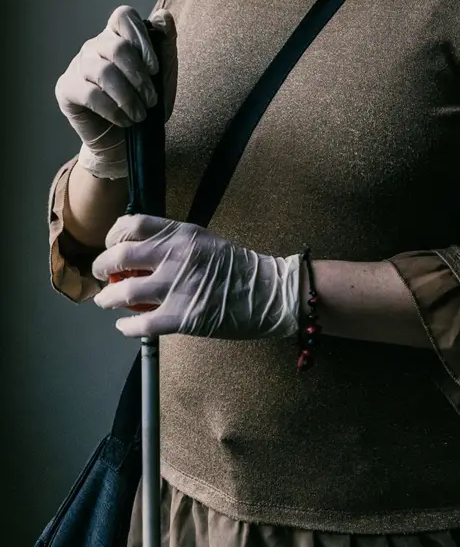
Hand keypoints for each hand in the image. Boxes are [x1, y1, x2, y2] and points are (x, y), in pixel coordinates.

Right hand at [54, 5, 177, 178]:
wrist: (126, 142)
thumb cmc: (145, 103)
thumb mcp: (164, 75)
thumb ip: (165, 44)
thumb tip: (163, 16)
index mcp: (118, 36)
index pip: (123, 16)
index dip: (140, 38)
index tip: (154, 69)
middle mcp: (95, 46)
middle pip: (116, 47)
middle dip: (139, 77)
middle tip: (151, 100)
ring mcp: (78, 66)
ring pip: (103, 72)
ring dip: (128, 97)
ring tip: (140, 115)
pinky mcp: (67, 88)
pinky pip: (89, 94)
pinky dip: (112, 109)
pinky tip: (125, 120)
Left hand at [91, 214, 301, 339]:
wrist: (267, 292)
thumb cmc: (237, 267)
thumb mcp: (204, 241)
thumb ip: (173, 243)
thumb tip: (138, 251)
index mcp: (182, 233)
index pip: (133, 224)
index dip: (113, 235)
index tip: (110, 245)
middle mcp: (176, 255)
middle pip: (119, 255)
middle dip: (101, 267)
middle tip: (100, 275)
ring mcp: (178, 286)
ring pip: (124, 291)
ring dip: (108, 299)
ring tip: (106, 301)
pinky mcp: (184, 317)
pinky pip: (142, 323)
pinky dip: (127, 326)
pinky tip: (124, 325)